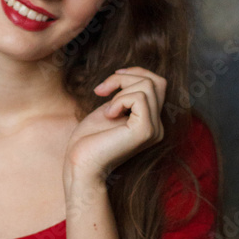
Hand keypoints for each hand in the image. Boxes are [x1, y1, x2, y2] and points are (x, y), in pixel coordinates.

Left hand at [63, 66, 166, 187]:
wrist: (80, 165)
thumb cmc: (88, 141)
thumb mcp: (110, 110)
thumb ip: (124, 96)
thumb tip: (132, 74)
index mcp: (150, 121)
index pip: (158, 83)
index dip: (135, 73)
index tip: (111, 80)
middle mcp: (157, 126)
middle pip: (156, 81)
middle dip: (125, 77)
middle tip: (101, 90)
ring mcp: (154, 129)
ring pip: (148, 85)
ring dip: (119, 89)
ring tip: (105, 108)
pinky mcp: (145, 131)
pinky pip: (139, 98)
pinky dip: (119, 100)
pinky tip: (108, 115)